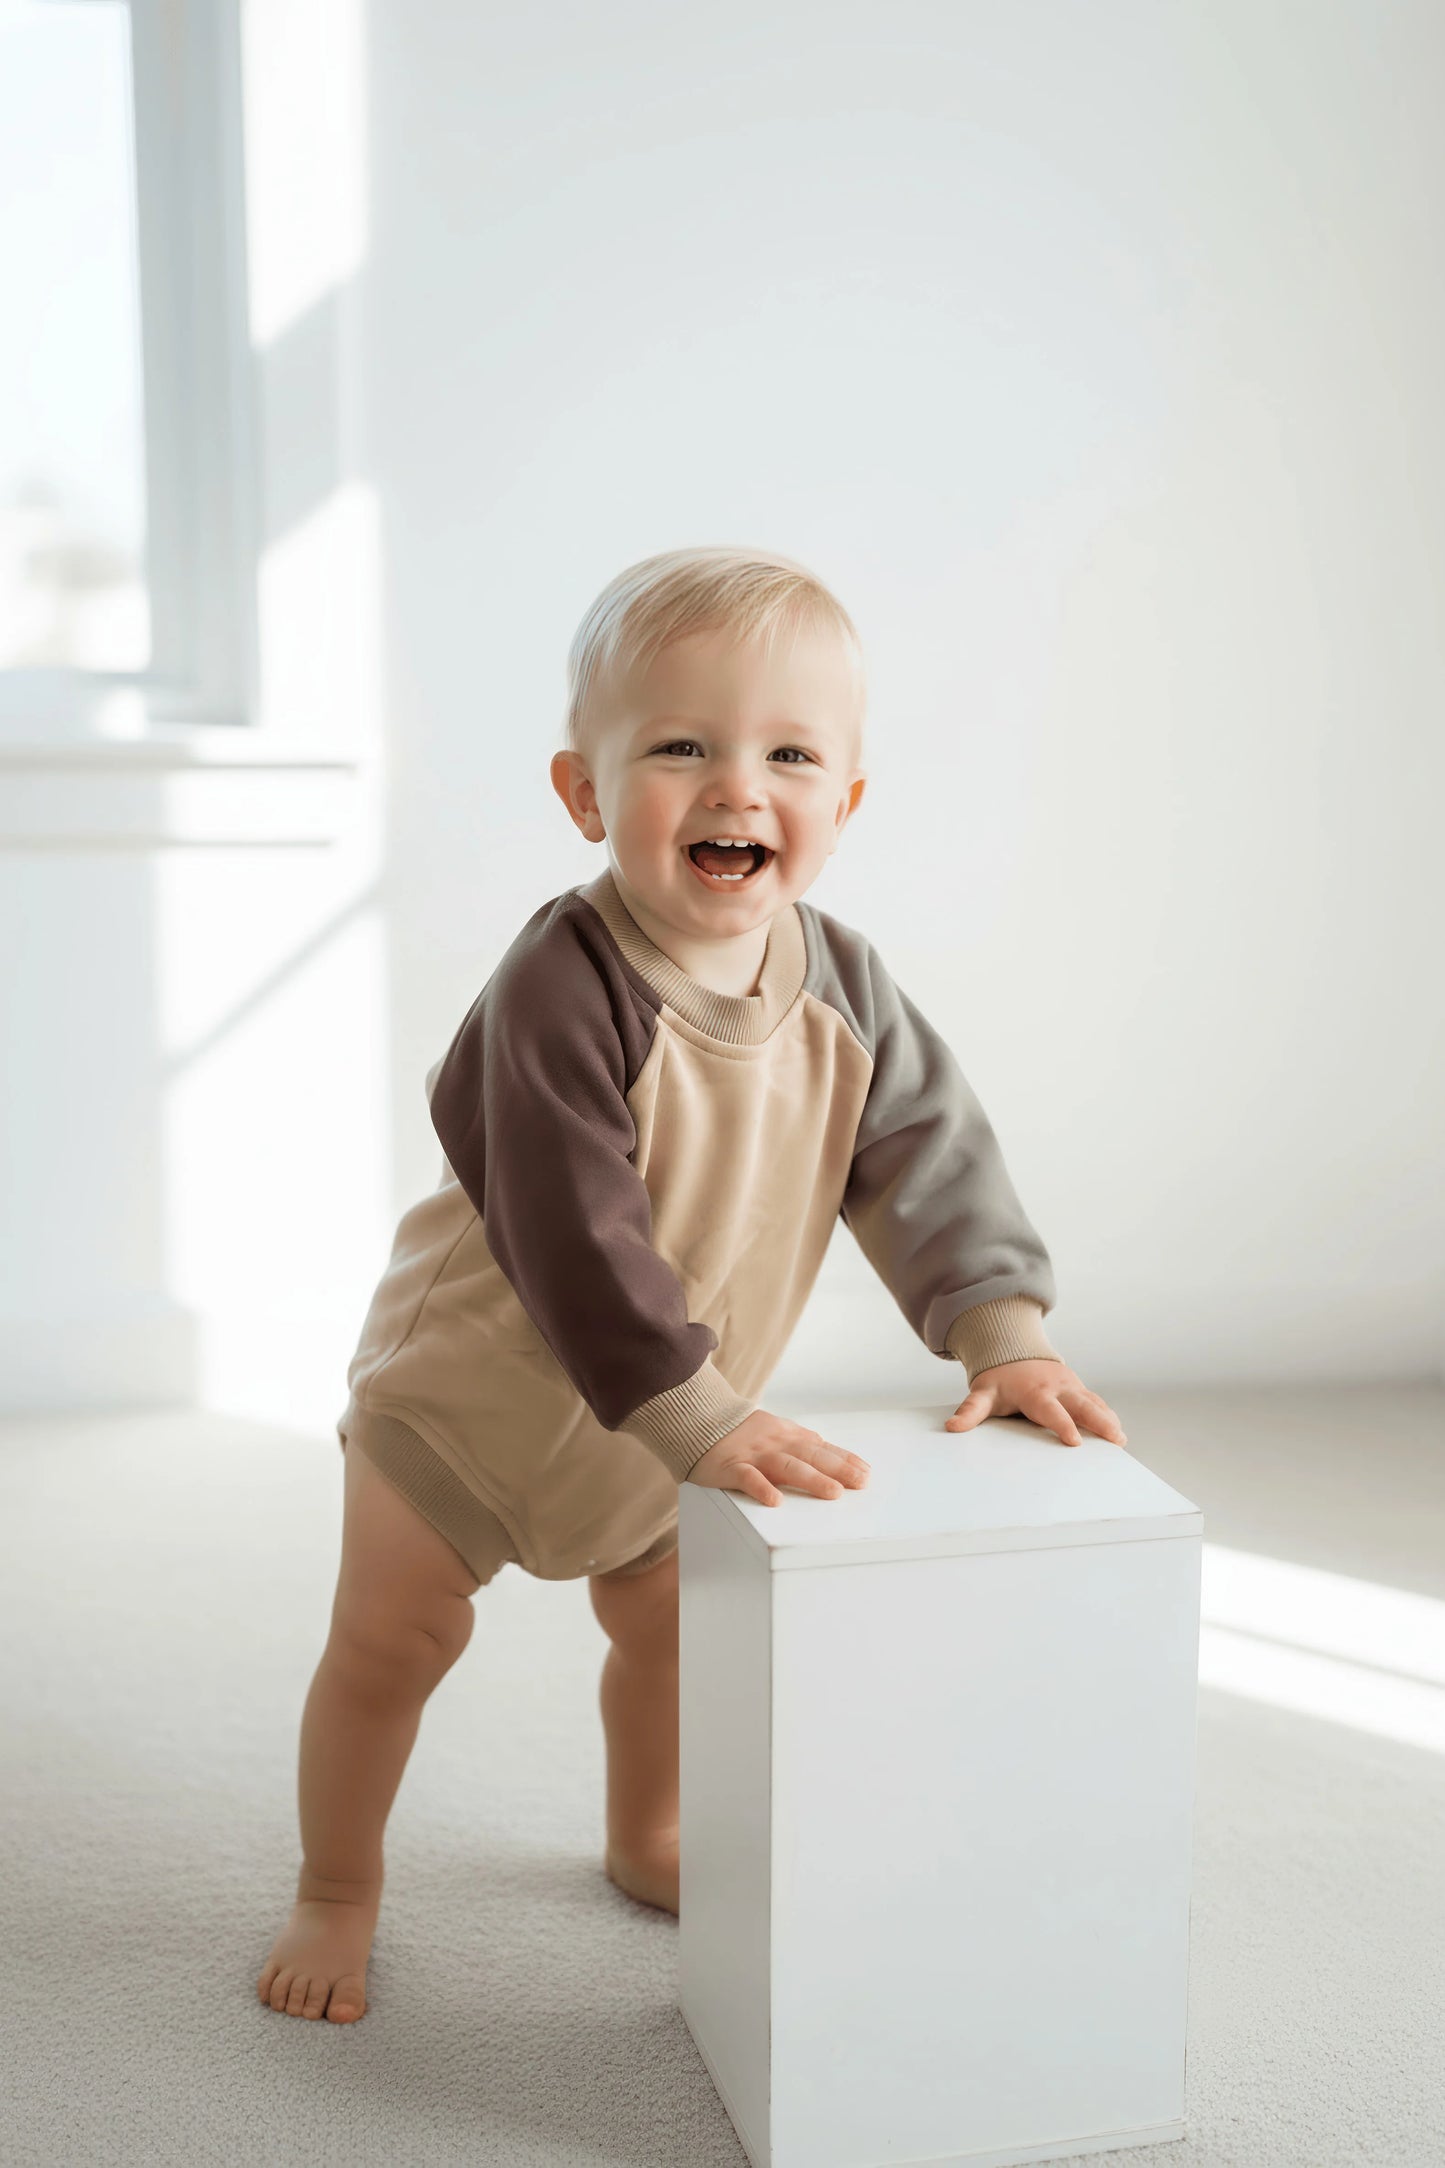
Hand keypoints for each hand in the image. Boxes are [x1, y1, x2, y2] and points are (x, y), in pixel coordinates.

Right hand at [686, 1408, 872, 1506]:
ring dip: (812, 1479)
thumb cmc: (740, 1432)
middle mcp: (775, 1444)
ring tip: (833, 1493)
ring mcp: (753, 1455)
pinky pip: (747, 1478)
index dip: (845, 1459)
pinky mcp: (730, 1467)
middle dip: (838, 1469)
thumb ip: (800, 1442)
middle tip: (860, 1483)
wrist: (698, 1420)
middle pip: (811, 1456)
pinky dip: (761, 1489)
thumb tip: (831, 1451)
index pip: (821, 1448)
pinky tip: (775, 1501)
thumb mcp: (775, 1430)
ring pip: (786, 1466)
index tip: (866, 1472)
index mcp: (787, 1436)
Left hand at [944, 1359, 1127, 1448]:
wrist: (1012, 1351)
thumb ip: (970, 1411)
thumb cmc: (999, 1379)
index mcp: (1035, 1392)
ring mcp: (1070, 1386)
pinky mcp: (1077, 1388)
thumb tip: (953, 1426)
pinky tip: (1117, 1431)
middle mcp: (1056, 1387)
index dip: (1062, 1425)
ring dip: (1108, 1419)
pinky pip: (1096, 1401)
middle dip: (1099, 1422)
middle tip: (1115, 1439)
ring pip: (1093, 1402)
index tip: (1074, 1441)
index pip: (1050, 1410)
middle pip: (1081, 1405)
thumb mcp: (983, 1393)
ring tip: (1121, 1439)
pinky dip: (1108, 1414)